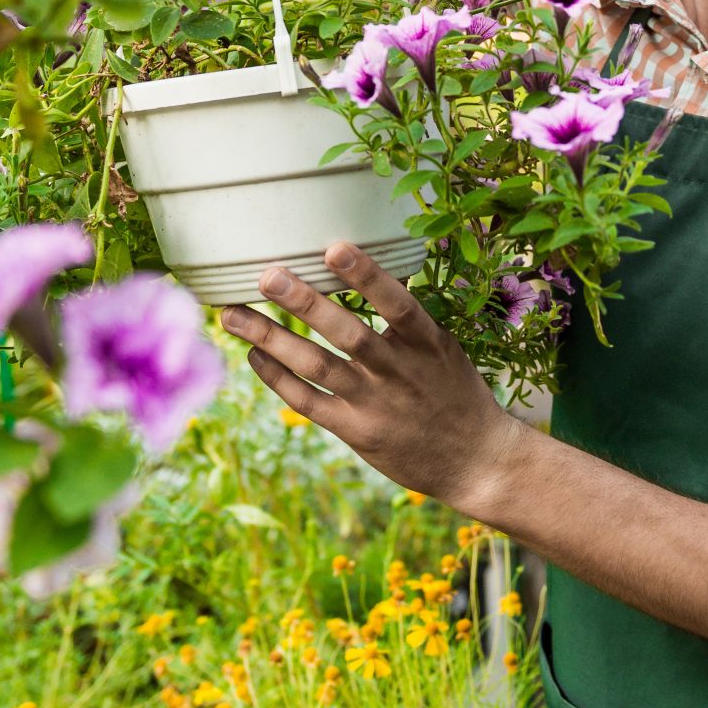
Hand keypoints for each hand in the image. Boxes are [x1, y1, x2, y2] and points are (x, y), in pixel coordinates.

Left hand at [220, 245, 527, 511]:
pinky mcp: (356, 431)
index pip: (398, 303)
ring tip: (232, 315)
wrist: (475, 460)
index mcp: (428, 344)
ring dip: (271, 338)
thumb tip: (371, 270)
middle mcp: (400, 372)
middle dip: (305, 303)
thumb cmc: (456, 393)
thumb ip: (408, 319)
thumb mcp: (445, 349)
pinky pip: (308, 402)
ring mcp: (375, 403)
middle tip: (267, 276)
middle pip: (347, 333)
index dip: (366, 276)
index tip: (333, 247)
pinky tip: (254, 354)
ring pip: (316, 366)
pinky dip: (278, 378)